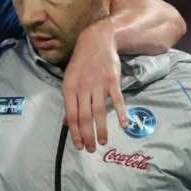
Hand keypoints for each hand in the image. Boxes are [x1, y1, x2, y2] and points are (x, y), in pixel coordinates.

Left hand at [62, 23, 127, 152]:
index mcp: (69, 87)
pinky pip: (116, 100)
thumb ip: (70, 100)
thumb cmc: (81, 62)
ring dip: (101, 129)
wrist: (96, 41)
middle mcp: (82, 87)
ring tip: (102, 142)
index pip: (71, 114)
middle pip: (84, 116)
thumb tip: (67, 122)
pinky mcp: (112, 81)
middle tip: (90, 149)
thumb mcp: (70, 78)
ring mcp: (98, 84)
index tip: (78, 145)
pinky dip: (120, 113)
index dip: (74, 132)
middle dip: (86, 135)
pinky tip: (123, 125)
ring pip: (99, 111)